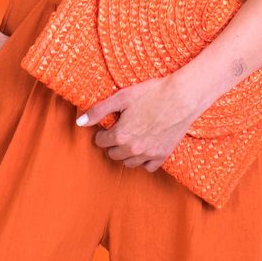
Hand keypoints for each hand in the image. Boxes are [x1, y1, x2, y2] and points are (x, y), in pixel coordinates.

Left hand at [77, 74, 201, 171]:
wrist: (182, 97)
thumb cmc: (151, 93)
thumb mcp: (122, 97)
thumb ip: (99, 110)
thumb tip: (80, 122)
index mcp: (120, 135)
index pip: (101, 141)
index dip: (102, 132)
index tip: (107, 126)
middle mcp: (132, 149)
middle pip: (113, 154)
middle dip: (112, 143)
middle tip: (119, 131)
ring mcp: (148, 154)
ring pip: (129, 162)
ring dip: (126, 153)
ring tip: (131, 139)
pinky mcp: (162, 155)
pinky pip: (148, 167)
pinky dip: (144, 160)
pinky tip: (145, 148)